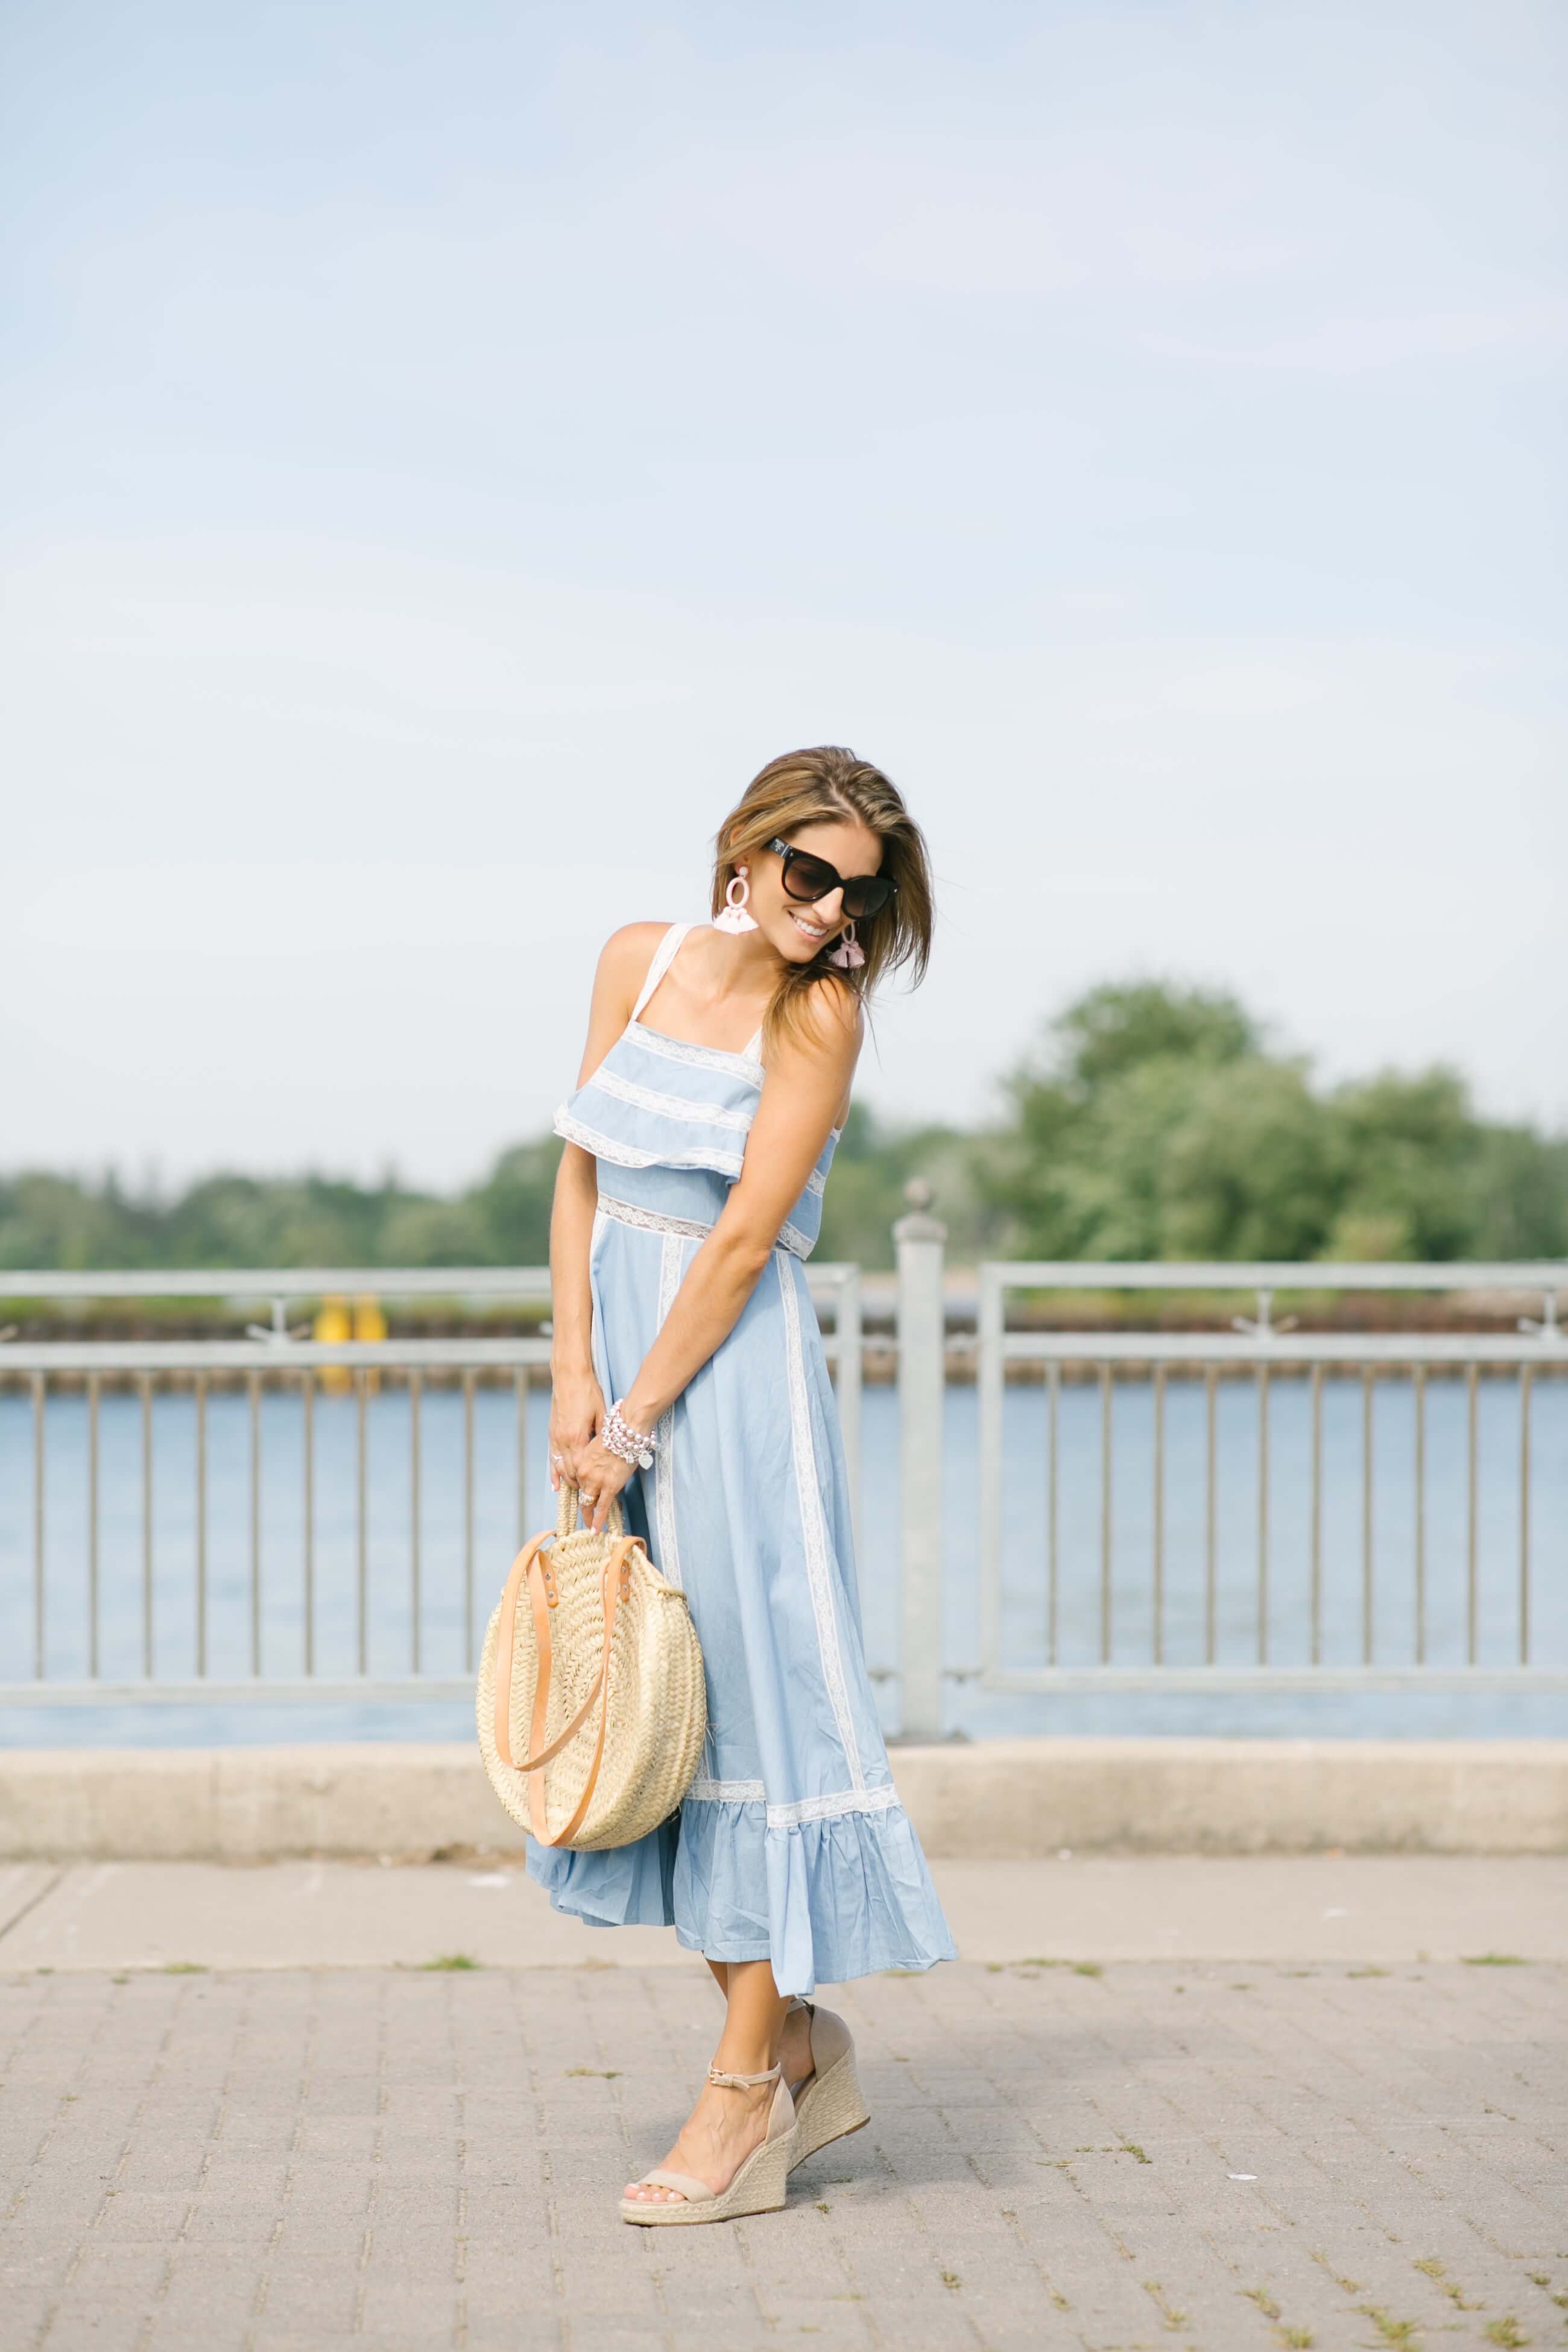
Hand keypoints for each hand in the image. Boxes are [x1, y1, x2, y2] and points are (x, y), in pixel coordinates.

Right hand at [549, 1369, 603, 1492]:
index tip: (594, 1493)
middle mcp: (563, 1440)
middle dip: (578, 1486)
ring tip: (576, 1495)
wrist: (569, 1377)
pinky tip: (556, 1484)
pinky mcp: (552, 1432)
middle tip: (587, 1499)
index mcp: (577, 1437)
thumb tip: (609, 1453)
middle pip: (569, 1471)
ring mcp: (556, 1437)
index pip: (580, 1468)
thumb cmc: (588, 1393)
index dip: (586, 1483)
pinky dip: (554, 1472)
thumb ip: (603, 1436)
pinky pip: (552, 1457)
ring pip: (559, 1466)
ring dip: (567, 1481)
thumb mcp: (602, 1415)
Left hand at [571, 1436, 635, 1533]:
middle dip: (583, 1506)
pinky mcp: (609, 1487)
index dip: (582, 1490)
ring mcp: (596, 1481)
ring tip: (590, 1526)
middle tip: (584, 1517)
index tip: (584, 1497)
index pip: (578, 1482)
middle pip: (582, 1494)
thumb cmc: (615, 1435)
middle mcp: (583, 1474)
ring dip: (589, 1516)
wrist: (626, 1433)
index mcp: (579, 1463)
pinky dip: (598, 1520)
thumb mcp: (596, 1447)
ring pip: (590, 1503)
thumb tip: (599, 1470)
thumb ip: (593, 1461)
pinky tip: (596, 1530)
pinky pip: (602, 1507)